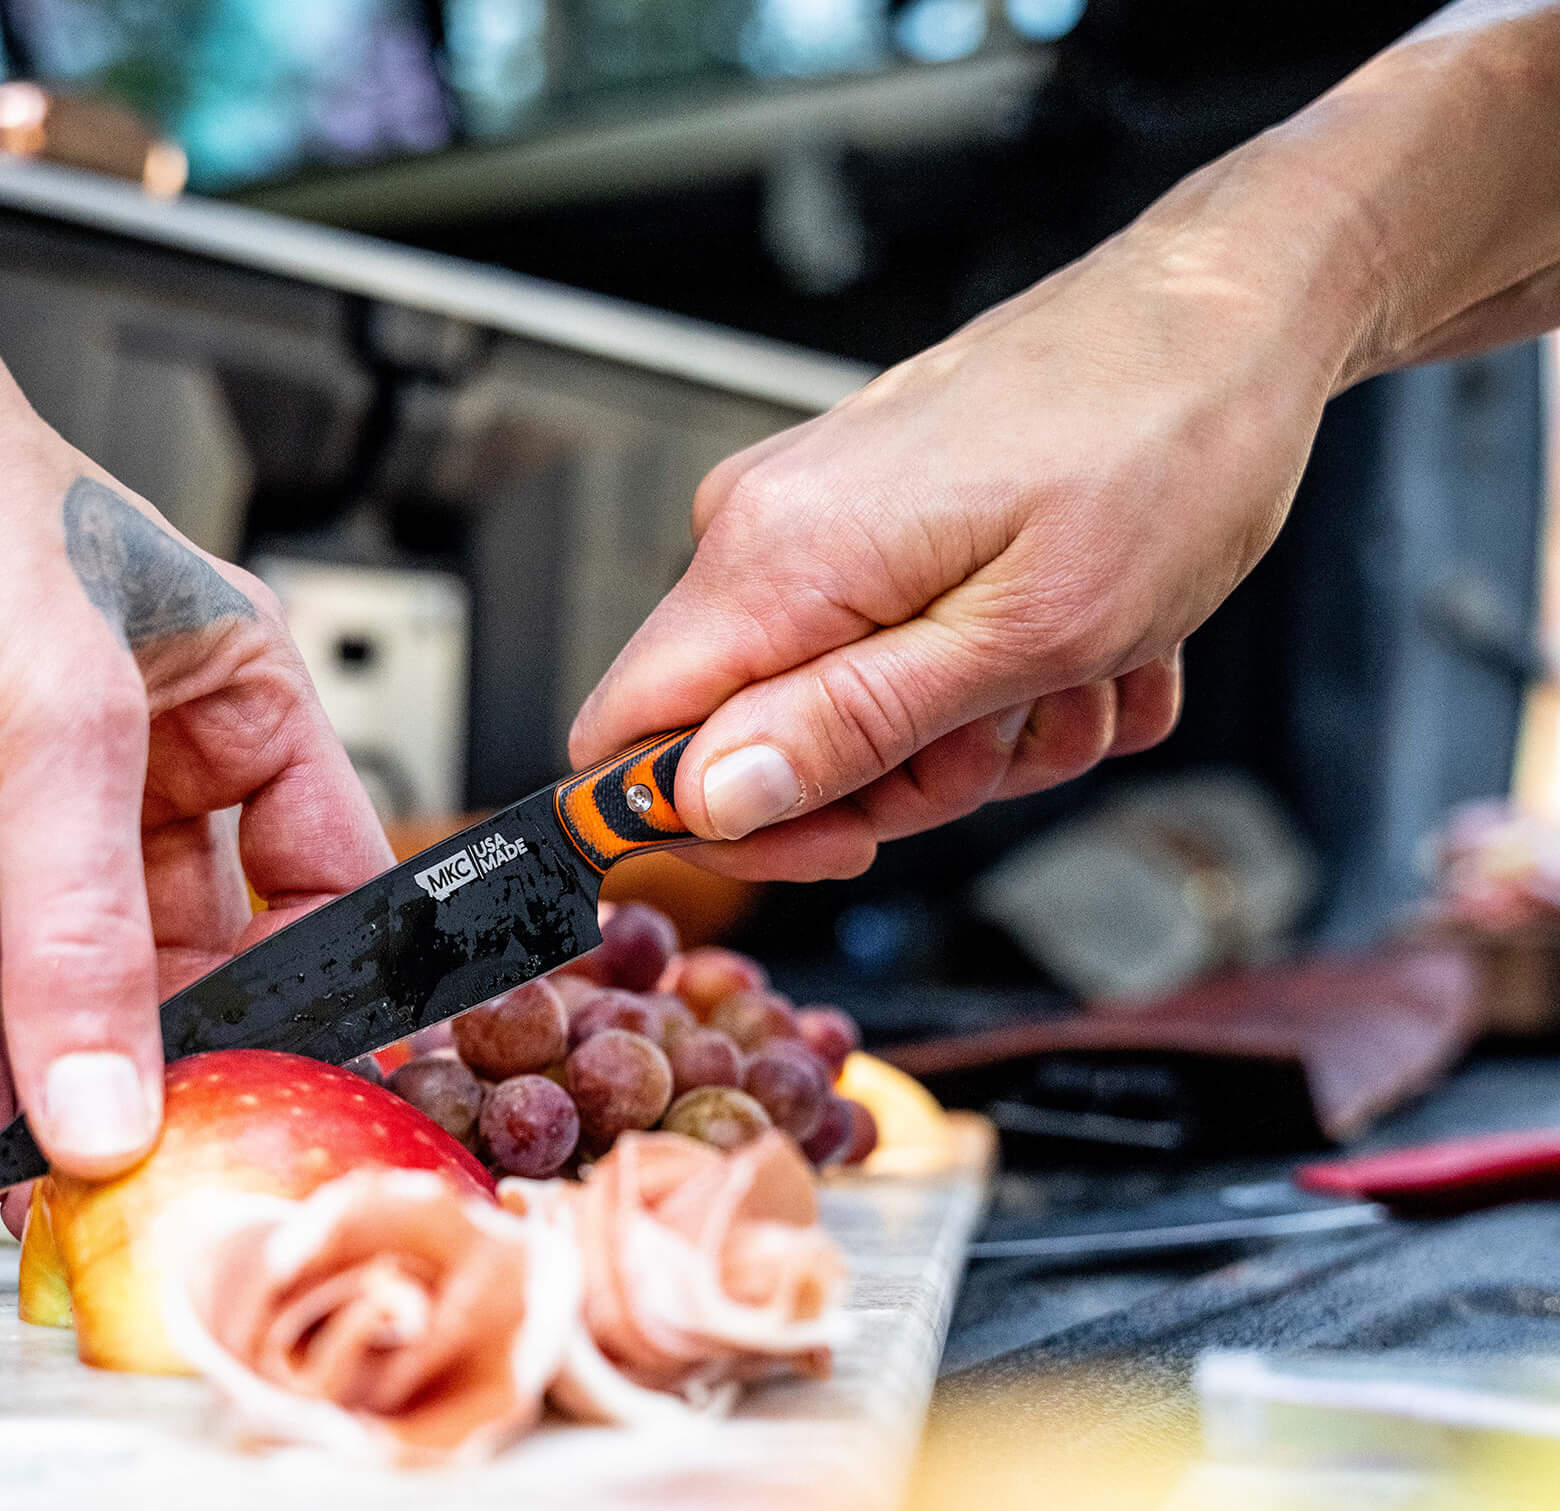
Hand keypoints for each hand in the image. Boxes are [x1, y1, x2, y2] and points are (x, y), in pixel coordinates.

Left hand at [0, 265, 387, 1190]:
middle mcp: (147, 760)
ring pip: (67, 977)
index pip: (324, 883)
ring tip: (66, 1187)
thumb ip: (87, 926)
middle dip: (177, 1061)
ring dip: (63, 1081)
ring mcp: (28, 803)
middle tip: (169, 1169)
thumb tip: (110, 1098)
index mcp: (238, 703)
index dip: (327, 994)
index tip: (310, 1097)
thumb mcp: (57, 718)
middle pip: (194, 953)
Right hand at [570, 151, 1368, 879]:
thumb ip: (851, 726)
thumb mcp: (1023, 635)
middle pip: (753, 749)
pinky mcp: (878, 525)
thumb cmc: (1164, 448)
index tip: (846, 840)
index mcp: (774, 558)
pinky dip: (1001, 682)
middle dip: (897, 781)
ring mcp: (822, 524)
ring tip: (1081, 670)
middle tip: (1017, 731)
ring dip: (980, 736)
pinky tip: (1086, 641)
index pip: (625, 742)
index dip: (714, 829)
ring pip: (846, 719)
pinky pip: (901, 662)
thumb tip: (710, 798)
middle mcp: (769, 532)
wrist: (1238, 316)